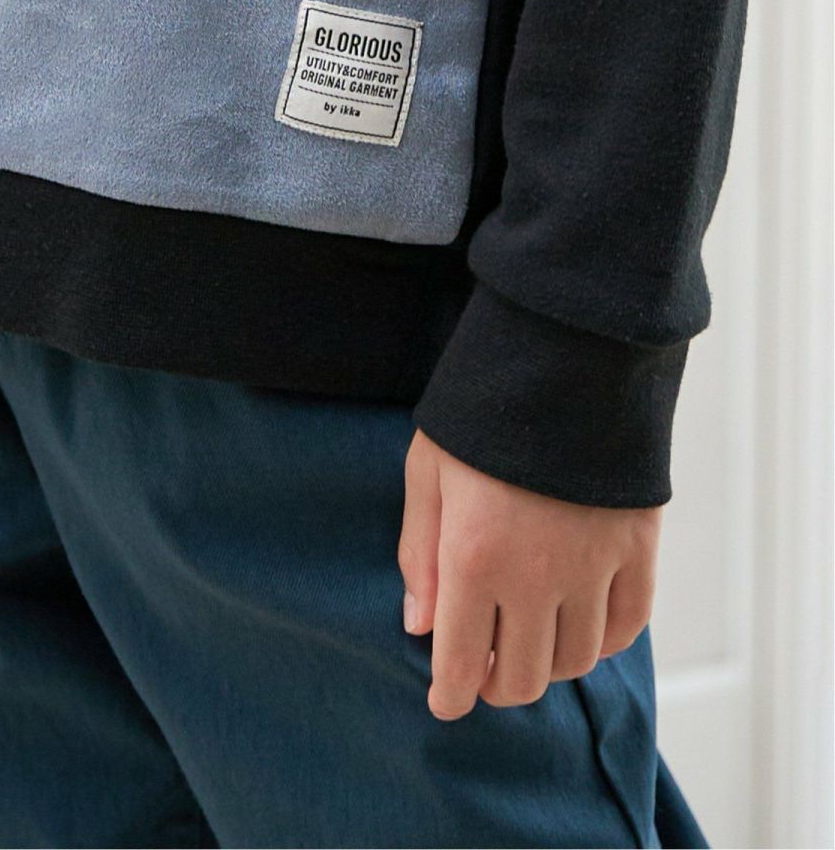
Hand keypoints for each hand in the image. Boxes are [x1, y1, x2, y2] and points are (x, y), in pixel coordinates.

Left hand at [398, 430, 660, 719]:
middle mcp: (538, 577)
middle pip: (524, 677)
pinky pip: (627, 627)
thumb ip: (421, 554)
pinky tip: (578, 624)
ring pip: (576, 661)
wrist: (564, 357)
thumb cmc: (481, 412)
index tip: (446, 701)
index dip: (451, 695)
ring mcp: (595, 566)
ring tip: (528, 639)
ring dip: (548, 664)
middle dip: (497, 683)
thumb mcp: (427, 471)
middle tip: (484, 666)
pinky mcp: (638, 548)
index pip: (464, 664)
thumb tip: (421, 626)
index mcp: (475, 559)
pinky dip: (601, 641)